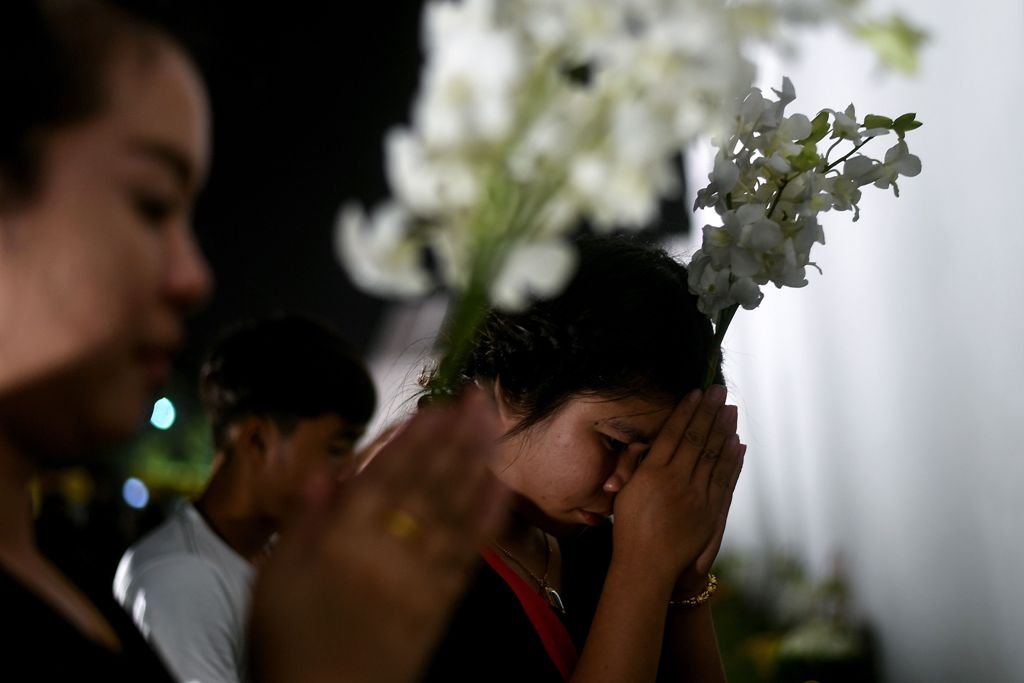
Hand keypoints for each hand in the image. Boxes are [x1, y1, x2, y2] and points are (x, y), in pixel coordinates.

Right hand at [249, 391, 508, 682]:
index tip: (435, 407)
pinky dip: (488, 518)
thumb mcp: (272, 580)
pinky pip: (469, 555)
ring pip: (455, 511)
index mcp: (343, 543)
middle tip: (478, 398)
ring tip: (494, 426)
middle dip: (456, 438)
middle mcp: (389, 553)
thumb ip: (302, 522)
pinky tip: (501, 486)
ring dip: (478, 464)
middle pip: (428, 485)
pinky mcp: (441, 604)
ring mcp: (421, 579)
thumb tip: (328, 470)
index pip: (386, 477)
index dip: (414, 439)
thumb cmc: (290, 644)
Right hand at [610, 386, 744, 590]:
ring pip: (714, 456)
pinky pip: (724, 479)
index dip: (686, 411)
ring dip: (724, 430)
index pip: (673, 433)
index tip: (696, 392)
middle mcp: (676, 480)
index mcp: (652, 473)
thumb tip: (648, 442)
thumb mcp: (624, 491)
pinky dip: (732, 460)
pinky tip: (737, 443)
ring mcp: (696, 496)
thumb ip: (634, 464)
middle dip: (709, 412)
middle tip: (720, 391)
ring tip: (730, 409)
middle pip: (697, 438)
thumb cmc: (630, 528)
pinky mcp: (710, 512)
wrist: (648, 565)